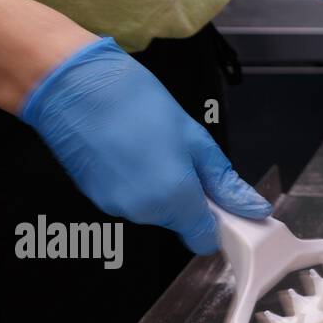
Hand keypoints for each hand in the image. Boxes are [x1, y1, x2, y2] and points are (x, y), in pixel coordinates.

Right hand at [19, 37, 271, 254]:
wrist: (69, 83)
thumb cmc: (132, 100)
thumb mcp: (193, 137)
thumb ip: (223, 181)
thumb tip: (252, 208)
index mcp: (175, 199)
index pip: (204, 240)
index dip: (215, 223)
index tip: (218, 200)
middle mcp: (144, 212)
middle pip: (178, 221)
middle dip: (186, 194)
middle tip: (179, 153)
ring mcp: (116, 207)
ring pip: (153, 209)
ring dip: (158, 185)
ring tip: (148, 144)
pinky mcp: (94, 197)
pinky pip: (128, 198)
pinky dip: (133, 180)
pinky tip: (126, 148)